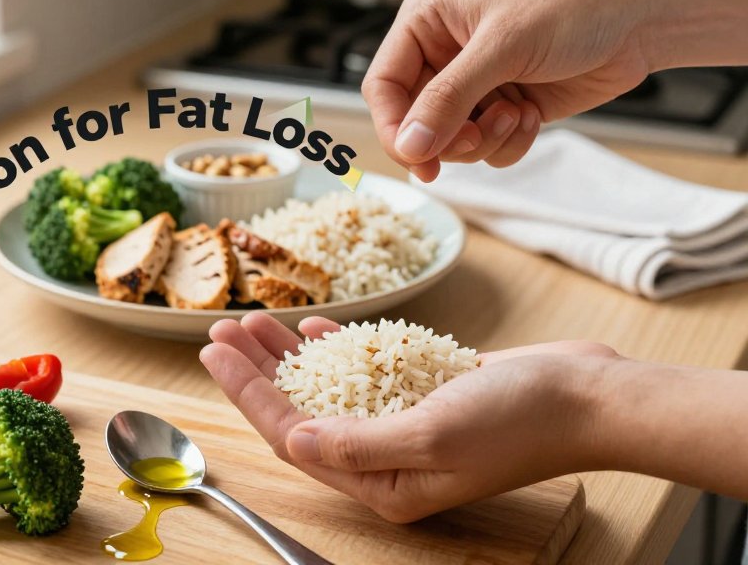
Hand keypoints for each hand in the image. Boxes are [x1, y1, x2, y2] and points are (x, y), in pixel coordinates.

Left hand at [200, 313, 619, 521]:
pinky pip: (365, 370)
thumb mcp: (432, 434)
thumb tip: (295, 441)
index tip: (214, 352)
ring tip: (254, 320)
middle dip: (258, 371)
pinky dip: (338, 348)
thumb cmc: (520, 420)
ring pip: (328, 389)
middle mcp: (388, 459)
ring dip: (289, 355)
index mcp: (383, 483)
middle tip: (221, 328)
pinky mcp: (424, 392)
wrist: (589, 396)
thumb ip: (358, 443)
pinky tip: (311, 326)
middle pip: (302, 412)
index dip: (249, 394)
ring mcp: (406, 424)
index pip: (294, 437)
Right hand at [364, 0, 655, 180]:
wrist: (639, 20)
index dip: (395, 126)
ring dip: (482, 141)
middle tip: (477, 136)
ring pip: (448, 142)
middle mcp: (443, 53)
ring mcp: (473, 84)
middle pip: (413, 122)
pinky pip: (484, 148)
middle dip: (447, 138)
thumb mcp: (502, 48)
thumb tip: (409, 145)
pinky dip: (507, 143)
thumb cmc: (573, 7)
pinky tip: (532, 114)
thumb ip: (448, 99)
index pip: (383, 85)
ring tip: (515, 115)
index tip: (417, 158)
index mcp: (427, 21)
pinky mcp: (501, 108)